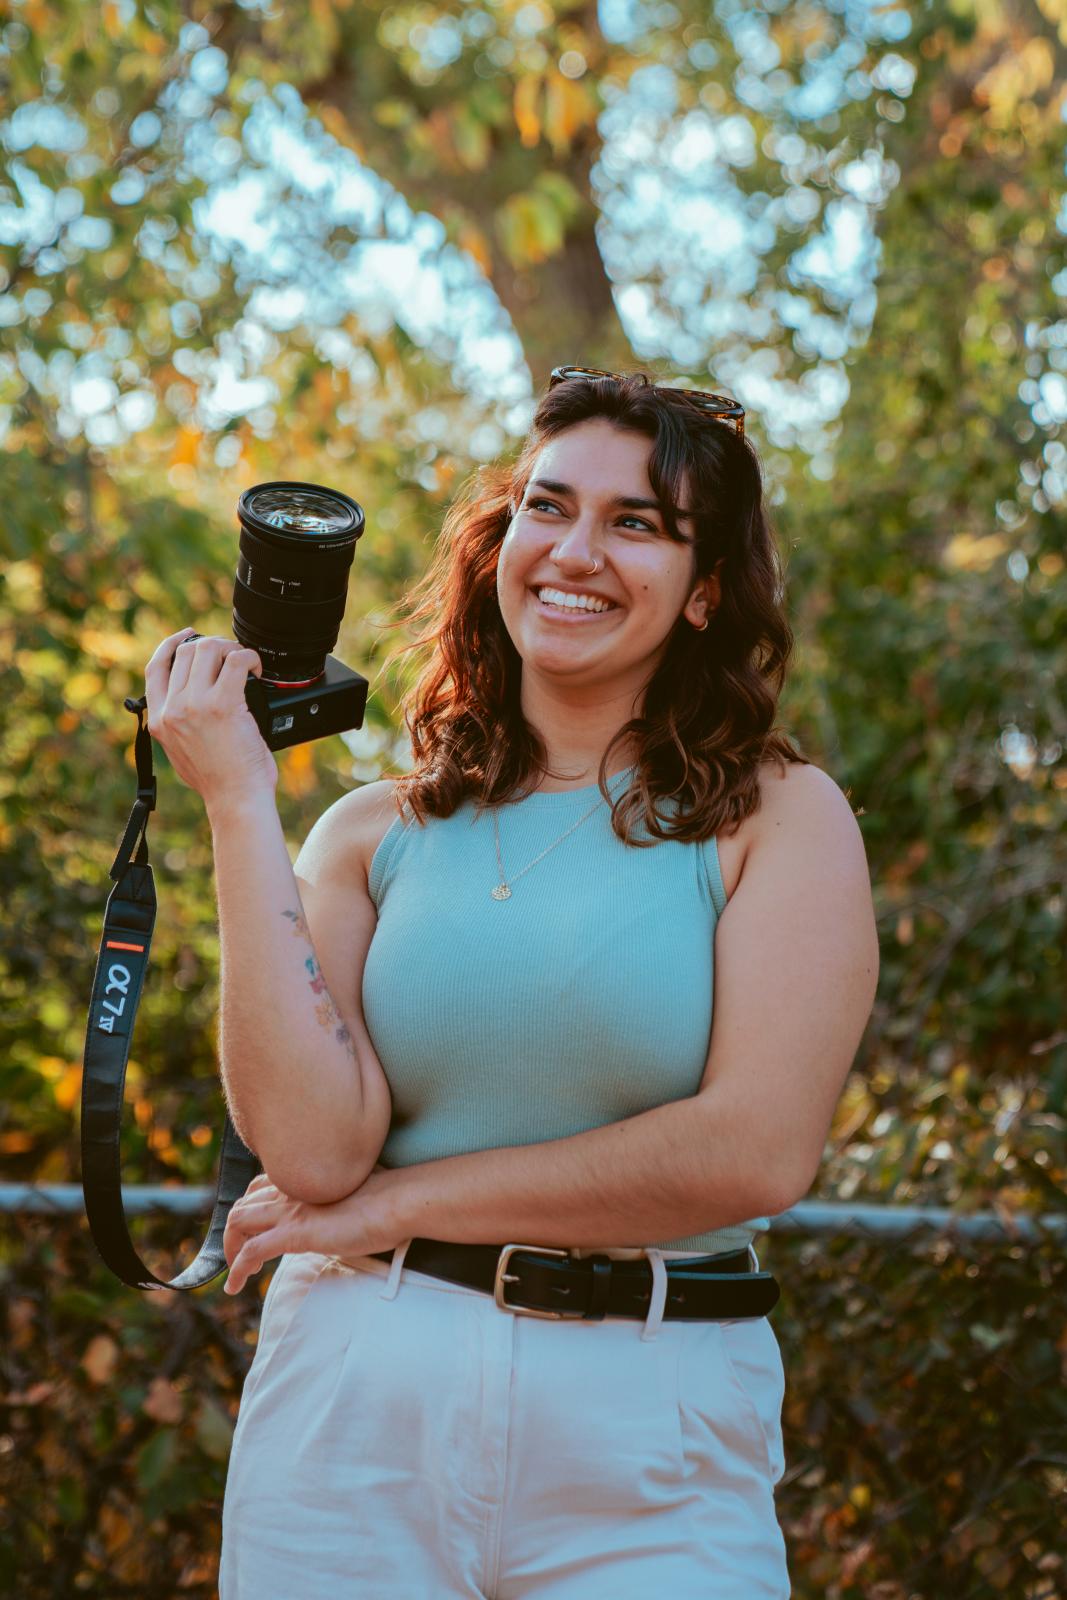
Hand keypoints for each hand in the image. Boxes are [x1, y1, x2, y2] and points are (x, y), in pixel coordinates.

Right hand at [143, 626, 277, 811]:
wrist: (235, 799)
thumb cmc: (218, 781)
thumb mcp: (180, 752)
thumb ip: (176, 725)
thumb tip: (185, 703)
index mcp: (159, 720)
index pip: (155, 667)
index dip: (171, 644)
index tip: (188, 635)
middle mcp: (173, 709)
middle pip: (185, 652)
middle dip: (212, 646)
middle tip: (231, 657)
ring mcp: (196, 705)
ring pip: (208, 649)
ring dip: (230, 649)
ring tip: (245, 663)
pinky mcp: (224, 704)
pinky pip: (236, 661)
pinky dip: (250, 657)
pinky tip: (257, 668)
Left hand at [221, 1165, 409, 1294]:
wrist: (397, 1202)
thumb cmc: (387, 1199)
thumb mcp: (353, 1195)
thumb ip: (334, 1201)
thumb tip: (338, 1212)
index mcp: (304, 1180)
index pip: (261, 1186)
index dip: (252, 1206)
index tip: (255, 1227)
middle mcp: (291, 1190)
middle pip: (243, 1204)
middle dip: (234, 1230)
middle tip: (241, 1253)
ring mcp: (291, 1211)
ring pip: (238, 1222)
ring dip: (230, 1247)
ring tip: (236, 1270)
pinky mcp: (295, 1233)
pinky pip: (252, 1251)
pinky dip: (236, 1270)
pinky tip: (235, 1286)